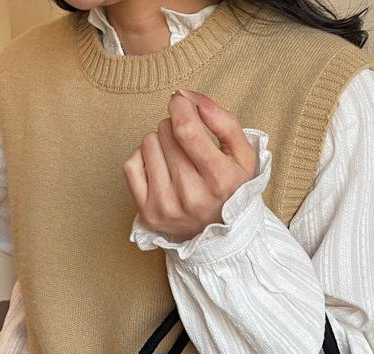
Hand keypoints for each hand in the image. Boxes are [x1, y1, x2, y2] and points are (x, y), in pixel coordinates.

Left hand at [122, 89, 256, 241]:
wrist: (221, 236)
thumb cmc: (231, 188)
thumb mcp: (243, 155)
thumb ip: (223, 121)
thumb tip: (189, 97)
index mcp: (218, 180)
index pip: (186, 129)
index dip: (180, 107)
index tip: (182, 102)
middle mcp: (191, 196)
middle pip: (166, 132)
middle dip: (175, 127)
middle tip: (186, 143)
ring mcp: (166, 206)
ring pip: (147, 143)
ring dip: (160, 142)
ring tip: (175, 158)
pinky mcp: (147, 213)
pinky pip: (130, 165)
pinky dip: (142, 159)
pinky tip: (159, 168)